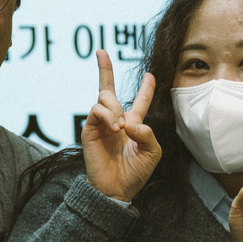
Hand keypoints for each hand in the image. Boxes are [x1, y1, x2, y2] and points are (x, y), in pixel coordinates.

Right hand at [82, 49, 159, 200]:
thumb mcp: (152, 152)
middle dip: (104, 69)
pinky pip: (96, 110)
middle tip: (101, 51)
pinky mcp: (90, 130)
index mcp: (133, 124)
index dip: (145, 89)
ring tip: (120, 126)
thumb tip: (127, 121)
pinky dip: (107, 115)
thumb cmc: (135, 173)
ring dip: (115, 107)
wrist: (116, 190)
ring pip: (104, 98)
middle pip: (108, 89)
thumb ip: (147, 132)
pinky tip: (115, 127)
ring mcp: (101, 124)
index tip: (149, 75)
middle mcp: (115, 120)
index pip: (139, 102)